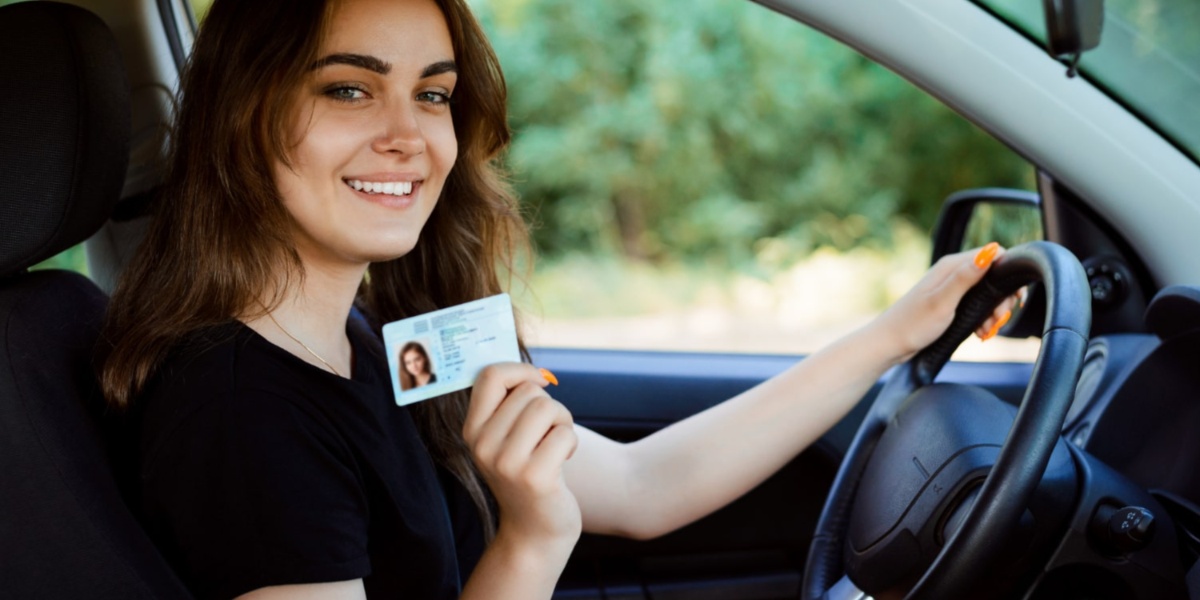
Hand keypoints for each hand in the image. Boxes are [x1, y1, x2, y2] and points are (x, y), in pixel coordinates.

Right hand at [463, 363, 580, 550]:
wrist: (534, 530)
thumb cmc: (527, 472)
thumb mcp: (506, 439)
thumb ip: (509, 405)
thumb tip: (535, 371)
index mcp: (472, 430)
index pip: (490, 376)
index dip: (521, 370)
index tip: (538, 382)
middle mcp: (483, 445)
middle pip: (529, 391)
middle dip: (549, 406)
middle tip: (547, 432)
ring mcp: (506, 463)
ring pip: (547, 408)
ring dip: (562, 422)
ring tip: (555, 444)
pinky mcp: (534, 477)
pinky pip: (564, 433)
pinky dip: (571, 443)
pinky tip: (562, 461)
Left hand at [872, 243, 1016, 362]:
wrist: (889, 344)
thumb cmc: (912, 324)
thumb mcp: (942, 301)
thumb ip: (966, 277)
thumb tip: (990, 251)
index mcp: (952, 266)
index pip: (995, 254)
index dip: (1009, 274)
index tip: (1011, 299)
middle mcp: (953, 273)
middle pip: (995, 276)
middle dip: (1003, 299)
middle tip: (998, 321)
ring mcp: (951, 288)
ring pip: (988, 293)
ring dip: (994, 313)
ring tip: (987, 331)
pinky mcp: (950, 303)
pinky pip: (977, 306)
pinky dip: (984, 319)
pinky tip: (981, 333)